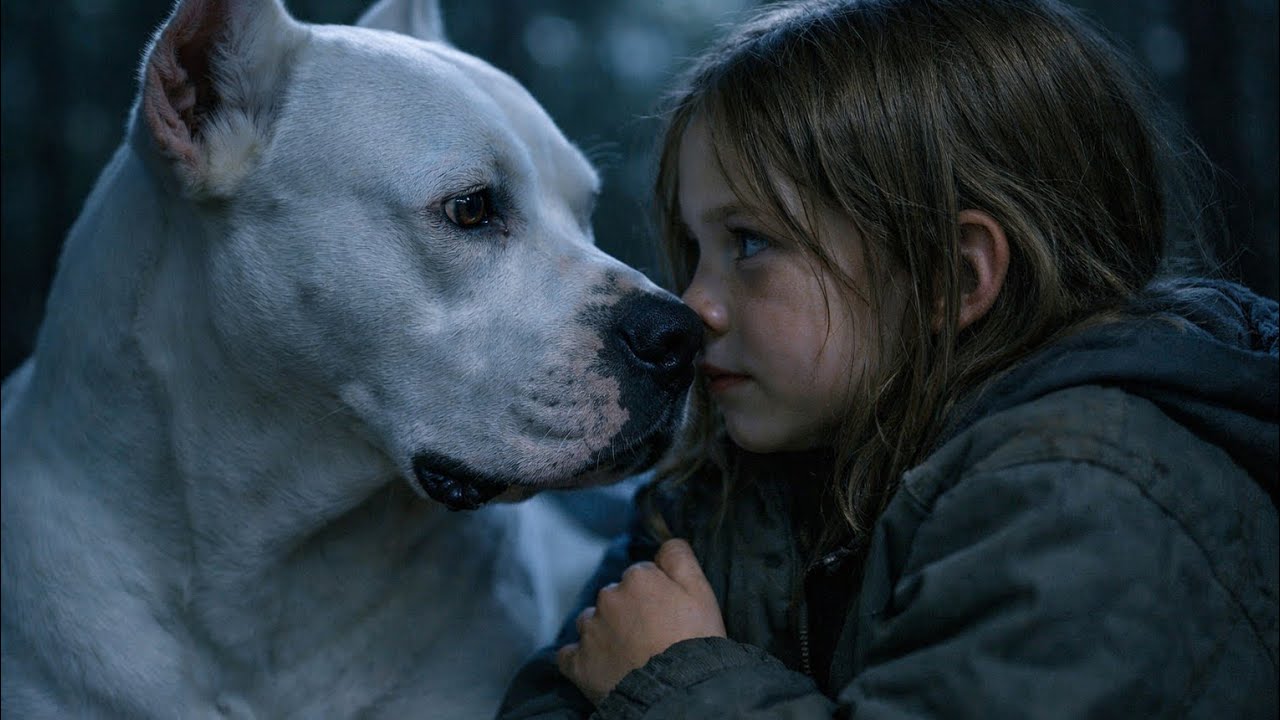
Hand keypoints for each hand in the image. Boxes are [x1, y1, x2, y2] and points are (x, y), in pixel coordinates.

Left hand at [556, 538, 726, 704]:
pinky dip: (581, 658)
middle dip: (628, 611)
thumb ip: (680, 558)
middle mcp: (608, 597)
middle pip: (614, 596)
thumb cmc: (695, 641)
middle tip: (651, 637)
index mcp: (637, 577)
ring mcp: (590, 631)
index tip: (667, 615)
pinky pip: (570, 654)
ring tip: (628, 654)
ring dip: (604, 632)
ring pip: (591, 621)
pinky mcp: (577, 662)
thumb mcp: (701, 592)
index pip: (641, 576)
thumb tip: (665, 543)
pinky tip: (601, 667)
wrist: (679, 694)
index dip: (656, 595)